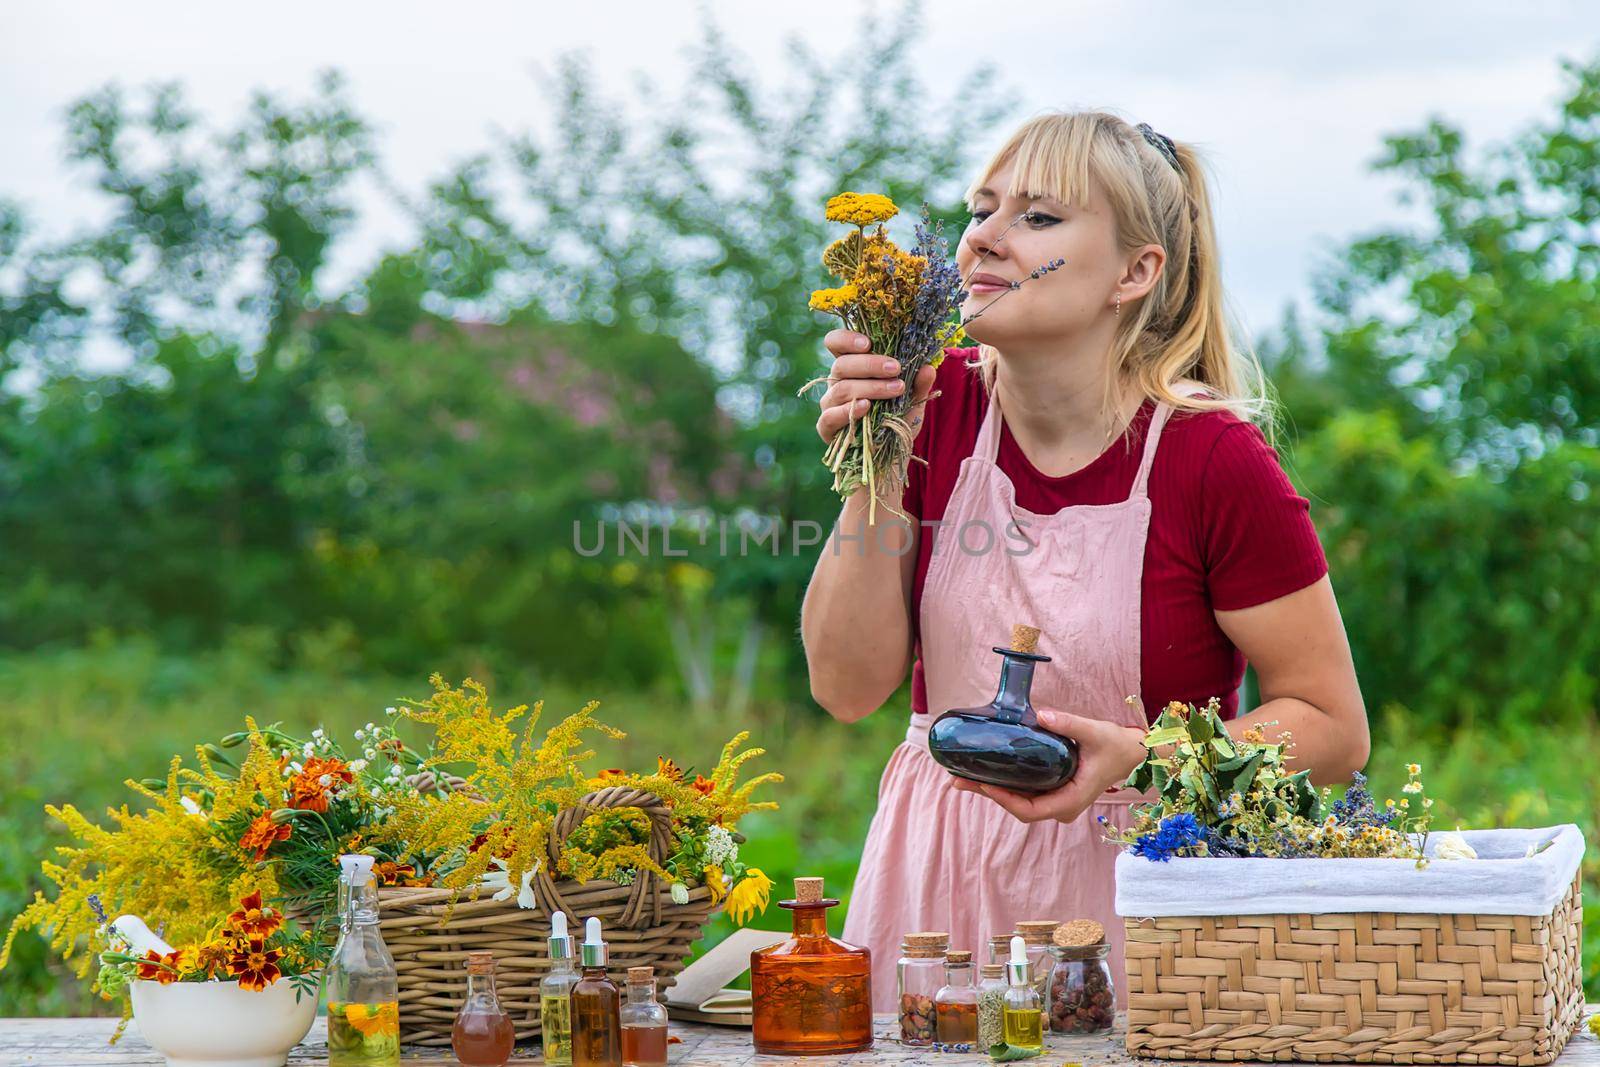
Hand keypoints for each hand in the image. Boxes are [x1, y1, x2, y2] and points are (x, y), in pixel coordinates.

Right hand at [814, 329, 937, 444]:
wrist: (888, 455)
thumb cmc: (895, 419)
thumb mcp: (912, 400)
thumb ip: (919, 384)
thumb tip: (928, 368)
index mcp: (851, 368)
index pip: (836, 343)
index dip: (846, 339)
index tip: (868, 342)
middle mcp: (836, 383)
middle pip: (842, 364)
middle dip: (870, 364)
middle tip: (896, 368)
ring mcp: (829, 405)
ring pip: (842, 388)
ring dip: (871, 387)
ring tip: (897, 389)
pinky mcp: (826, 428)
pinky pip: (829, 417)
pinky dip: (848, 411)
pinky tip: (867, 407)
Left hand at [949, 709, 1147, 823]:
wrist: (1132, 752)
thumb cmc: (1116, 745)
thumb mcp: (1095, 732)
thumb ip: (1069, 724)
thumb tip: (1043, 715)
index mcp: (1071, 800)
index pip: (1031, 809)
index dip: (1005, 800)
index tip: (985, 784)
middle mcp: (1062, 806)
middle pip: (1018, 806)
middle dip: (988, 794)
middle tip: (957, 780)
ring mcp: (1057, 800)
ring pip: (1019, 801)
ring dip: (992, 789)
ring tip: (961, 777)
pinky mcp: (1053, 790)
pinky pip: (1025, 792)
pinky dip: (1004, 784)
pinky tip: (984, 772)